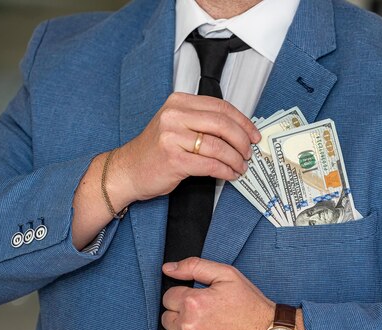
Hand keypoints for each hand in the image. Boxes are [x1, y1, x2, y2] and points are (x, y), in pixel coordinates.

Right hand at [108, 93, 260, 207]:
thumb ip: (203, 122)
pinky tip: (230, 174)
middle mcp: (175, 116)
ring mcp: (173, 137)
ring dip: (235, 159)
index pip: (221, 107)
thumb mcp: (176, 125)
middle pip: (223, 124)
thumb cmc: (155, 151)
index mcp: (179, 103)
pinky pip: (210, 164)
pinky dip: (225, 170)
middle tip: (249, 152)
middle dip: (242, 140)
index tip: (253, 134)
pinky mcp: (174, 159)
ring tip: (240, 166)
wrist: (128, 170)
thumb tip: (239, 131)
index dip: (243, 121)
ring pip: (218, 146)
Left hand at [157, 257, 274, 329]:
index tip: (198, 303)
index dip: (183, 297)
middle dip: (180, 315)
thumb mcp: (228, 275)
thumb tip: (168, 268)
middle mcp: (188, 326)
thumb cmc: (251, 307)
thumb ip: (195, 266)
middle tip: (202, 317)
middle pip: (166, 317)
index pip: (168, 297)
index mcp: (194, 302)